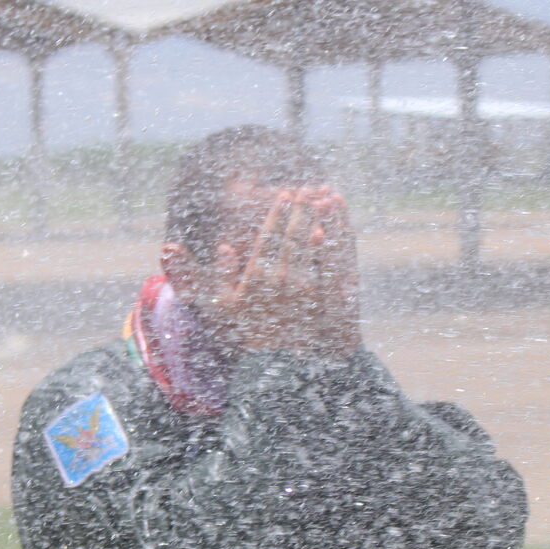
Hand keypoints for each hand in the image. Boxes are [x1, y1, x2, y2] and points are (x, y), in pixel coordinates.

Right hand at [212, 186, 360, 358]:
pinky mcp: (314, 296)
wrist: (270, 358)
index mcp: (255, 273)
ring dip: (314, 220)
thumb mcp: (222, 303)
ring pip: (308, 245)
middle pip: (291, 234)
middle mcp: (278, 275)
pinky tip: (328, 231)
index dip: (277, 212)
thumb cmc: (243, 330)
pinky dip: (324, 245)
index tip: (284, 194)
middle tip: (305, 190)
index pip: (268, 235)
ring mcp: (299, 285)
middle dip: (299, 210)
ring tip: (320, 202)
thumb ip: (221, 273)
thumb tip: (225, 247)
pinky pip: (320, 265)